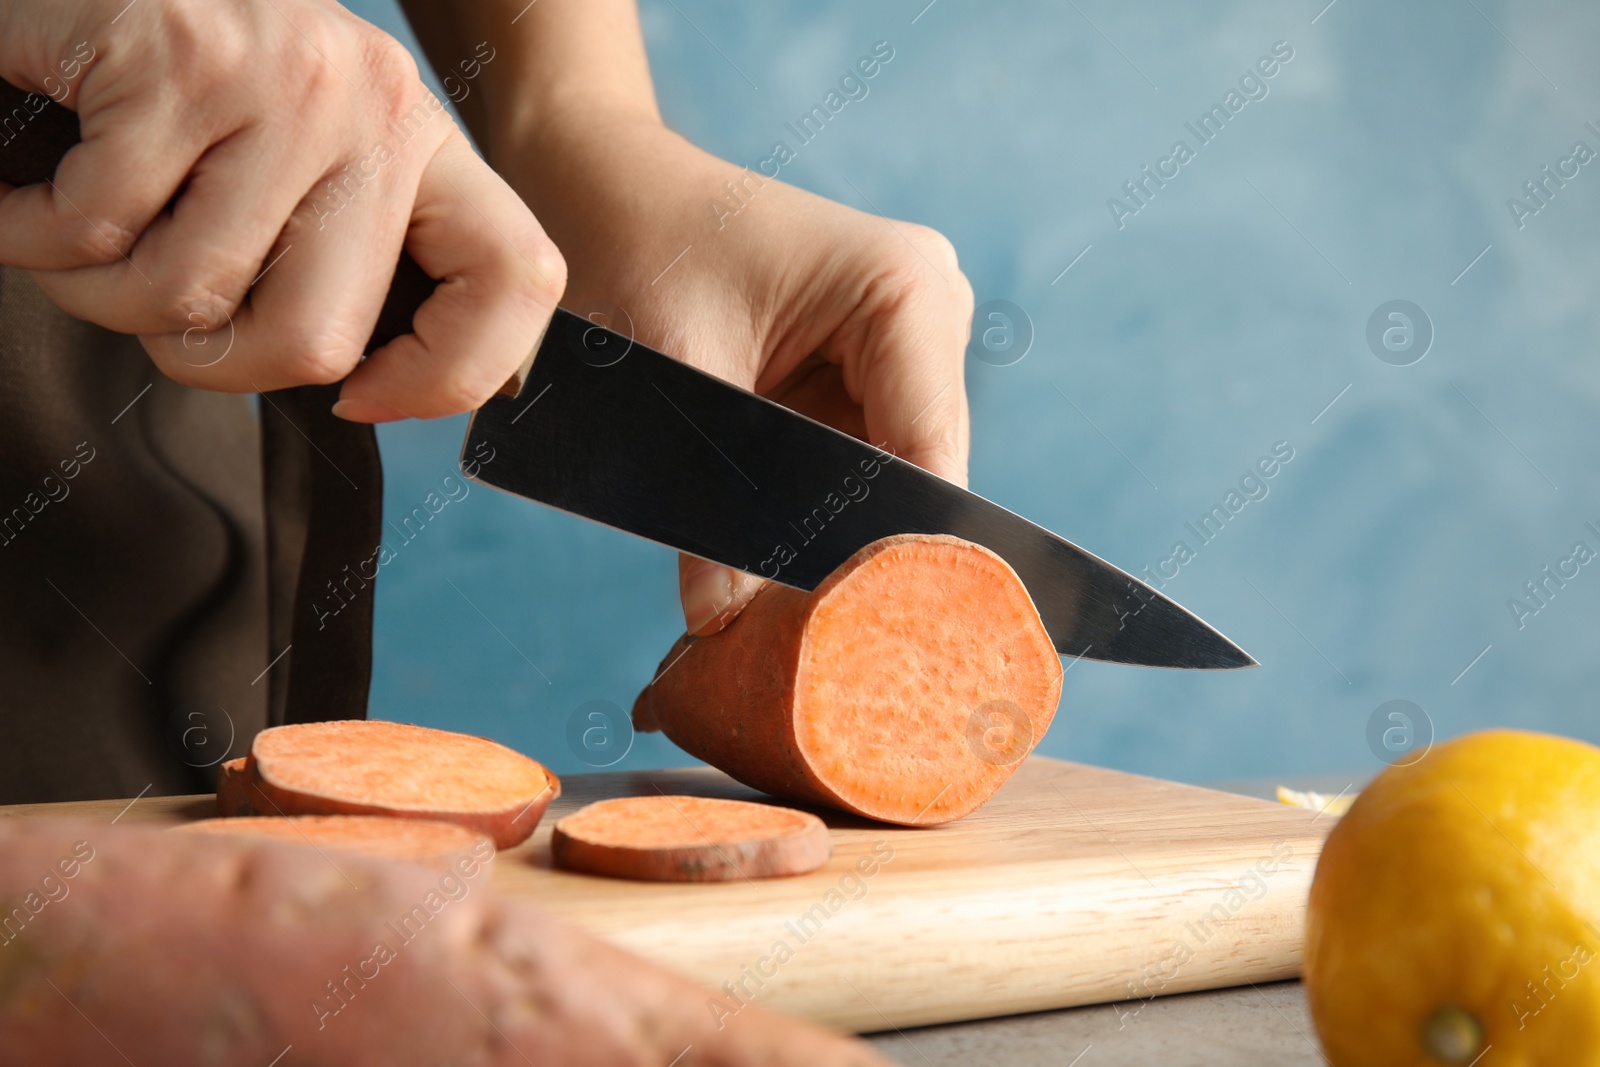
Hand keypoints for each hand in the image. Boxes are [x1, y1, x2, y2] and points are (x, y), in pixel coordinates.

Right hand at [0, 0, 564, 419]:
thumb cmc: (197, 81)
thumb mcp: (310, 155)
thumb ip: (348, 249)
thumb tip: (357, 382)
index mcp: (421, 143)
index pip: (515, 277)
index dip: (453, 373)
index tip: (365, 399)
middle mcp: (372, 108)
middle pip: (315, 342)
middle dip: (207, 358)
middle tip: (159, 305)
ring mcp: (279, 83)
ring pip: (187, 295)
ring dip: (101, 294)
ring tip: (83, 232)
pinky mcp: (172, 59)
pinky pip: (93, 228)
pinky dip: (32, 236)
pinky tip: (29, 196)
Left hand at [496, 114, 972, 633]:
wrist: (606, 187)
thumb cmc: (639, 245)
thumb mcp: (675, 374)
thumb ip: (707, 499)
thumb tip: (721, 621)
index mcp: (905, 289)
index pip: (928, 454)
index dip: (895, 550)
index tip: (854, 633)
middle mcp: (929, 311)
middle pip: (921, 475)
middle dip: (864, 552)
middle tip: (811, 641)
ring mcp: (907, 343)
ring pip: (894, 480)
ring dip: (843, 536)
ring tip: (792, 611)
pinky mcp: (872, 370)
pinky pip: (862, 463)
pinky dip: (824, 509)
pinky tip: (786, 562)